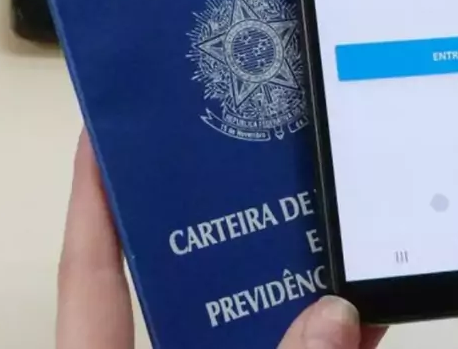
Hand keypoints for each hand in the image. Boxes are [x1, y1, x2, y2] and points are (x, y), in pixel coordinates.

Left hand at [55, 131, 385, 348]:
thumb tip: (331, 314)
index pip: (90, 272)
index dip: (92, 200)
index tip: (103, 129)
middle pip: (187, 283)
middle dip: (228, 219)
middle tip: (258, 148)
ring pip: (254, 319)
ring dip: (296, 283)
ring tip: (331, 218)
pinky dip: (332, 340)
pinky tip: (367, 312)